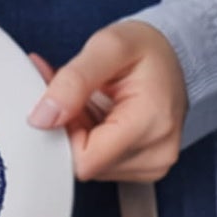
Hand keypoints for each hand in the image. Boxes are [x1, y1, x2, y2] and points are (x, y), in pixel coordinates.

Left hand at [27, 21, 187, 181]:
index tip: (72, 105)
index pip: (83, 160)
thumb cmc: (145, 47)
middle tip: (83, 101)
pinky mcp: (147, 170)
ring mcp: (154, 165)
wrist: (173, 53)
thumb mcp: (107, 46)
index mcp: (151, 123)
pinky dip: (94, 144)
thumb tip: (42, 118)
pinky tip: (104, 121)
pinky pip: (102, 167)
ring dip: (82, 138)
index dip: (66, 134)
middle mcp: (157, 152)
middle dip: (73, 133)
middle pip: (85, 165)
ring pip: (91, 168)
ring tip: (96, 107)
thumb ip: (73, 80)